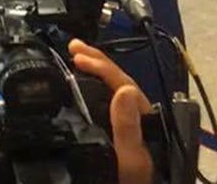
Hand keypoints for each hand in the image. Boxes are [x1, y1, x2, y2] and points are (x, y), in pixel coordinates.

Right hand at [69, 40, 153, 183]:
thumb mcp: (129, 159)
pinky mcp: (120, 133)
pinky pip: (106, 102)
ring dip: (95, 71)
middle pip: (119, 80)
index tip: (76, 55)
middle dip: (96, 60)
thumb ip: (128, 128)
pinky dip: (93, 89)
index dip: (99, 65)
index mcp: (143, 118)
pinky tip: (83, 87)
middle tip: (73, 46)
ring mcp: (131, 125)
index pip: (121, 82)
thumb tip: (125, 90)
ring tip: (77, 57)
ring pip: (114, 89)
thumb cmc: (134, 182)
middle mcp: (139, 117)